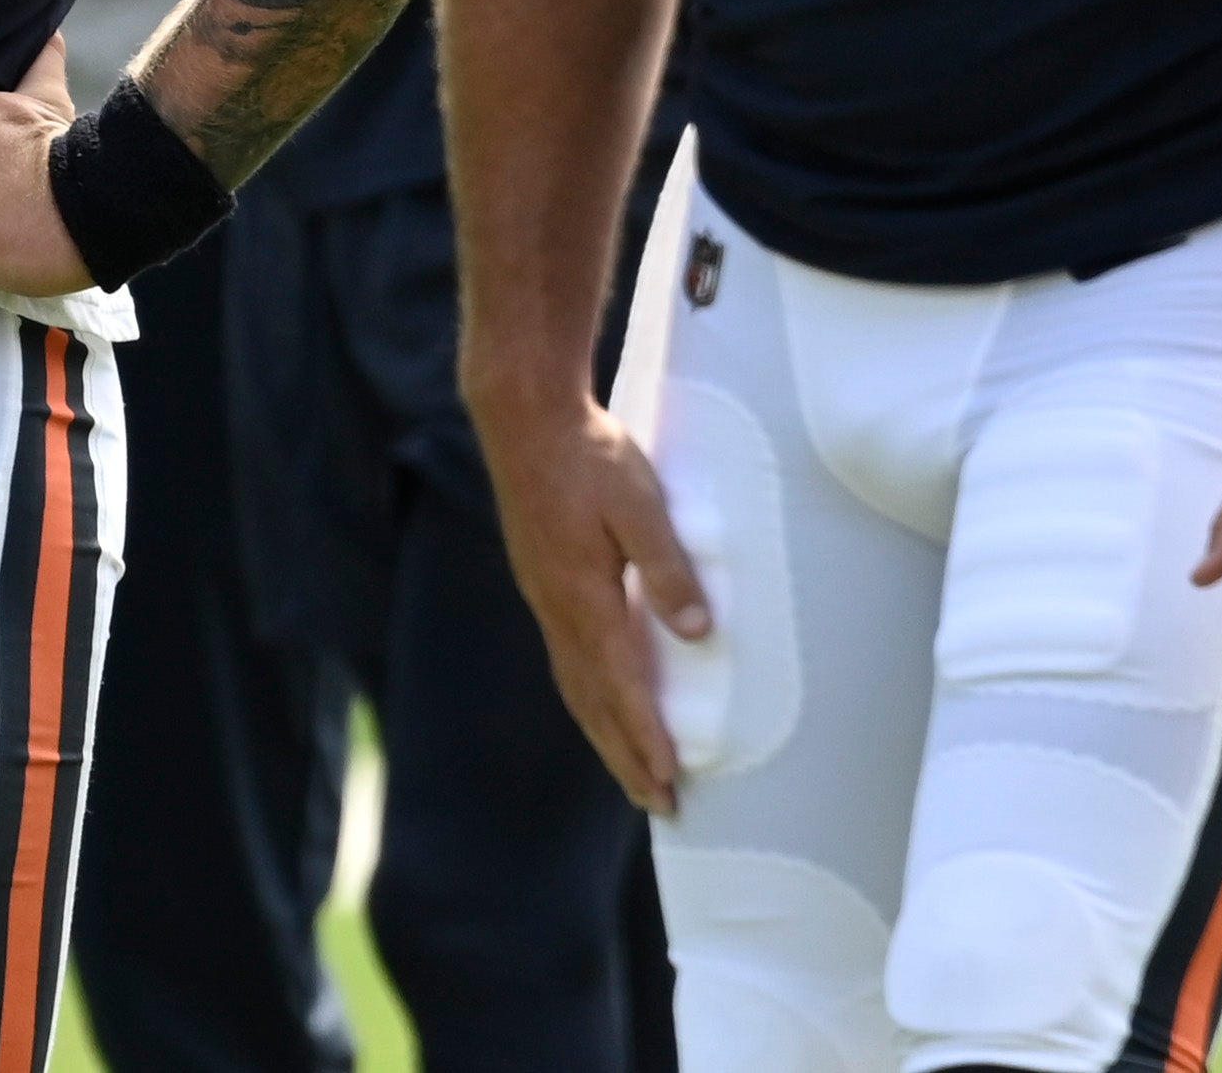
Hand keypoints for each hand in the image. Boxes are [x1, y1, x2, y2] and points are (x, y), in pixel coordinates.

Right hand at [473, 388, 706, 813]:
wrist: (524, 418)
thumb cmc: (587, 455)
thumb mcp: (639, 504)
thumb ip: (667, 567)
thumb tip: (697, 633)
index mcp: (583, 599)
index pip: (621, 687)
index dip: (646, 738)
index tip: (670, 783)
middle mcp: (559, 609)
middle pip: (593, 702)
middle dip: (625, 756)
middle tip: (657, 803)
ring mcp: (545, 597)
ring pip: (576, 684)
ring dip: (605, 733)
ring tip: (630, 769)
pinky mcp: (543, 580)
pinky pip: (568, 658)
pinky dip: (589, 696)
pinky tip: (601, 697)